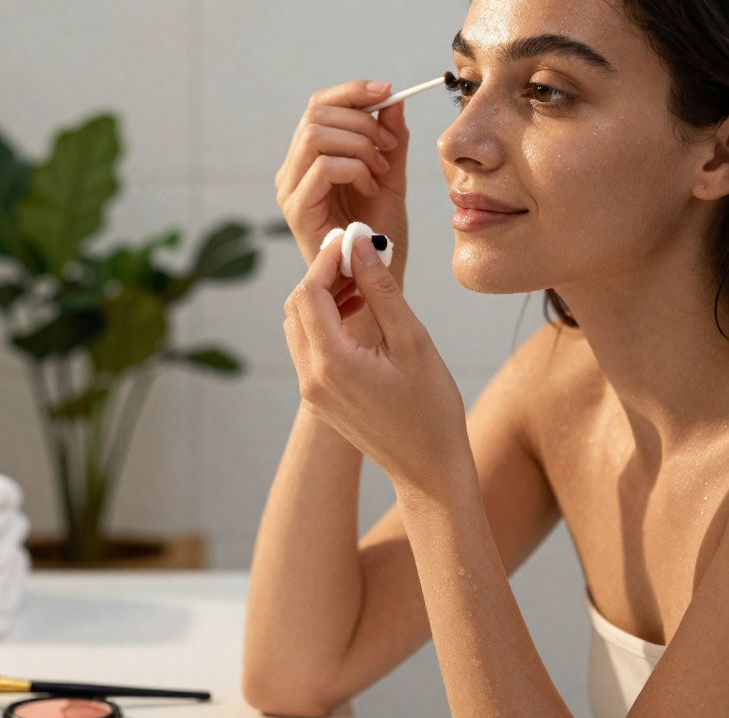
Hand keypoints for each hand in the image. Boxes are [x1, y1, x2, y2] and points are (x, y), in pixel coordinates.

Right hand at [274, 79, 410, 346]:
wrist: (376, 288)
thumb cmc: (381, 240)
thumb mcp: (392, 178)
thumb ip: (391, 141)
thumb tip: (392, 99)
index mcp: (310, 159)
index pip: (320, 105)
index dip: (353, 92)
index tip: (389, 91)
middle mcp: (293, 171)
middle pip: (317, 113)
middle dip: (363, 121)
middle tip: (390, 148)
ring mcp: (290, 190)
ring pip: (317, 133)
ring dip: (359, 144)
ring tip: (380, 171)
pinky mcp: (296, 210)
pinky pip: (323, 166)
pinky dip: (355, 168)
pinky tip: (371, 188)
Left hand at [282, 233, 467, 492]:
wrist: (429, 471)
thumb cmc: (432, 408)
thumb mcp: (412, 341)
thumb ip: (381, 290)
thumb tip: (361, 244)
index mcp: (332, 362)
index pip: (309, 292)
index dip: (327, 258)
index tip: (353, 236)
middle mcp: (310, 378)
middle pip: (296, 306)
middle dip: (323, 275)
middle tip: (359, 255)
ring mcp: (311, 391)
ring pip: (298, 326)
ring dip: (322, 298)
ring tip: (364, 284)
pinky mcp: (318, 399)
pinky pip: (307, 348)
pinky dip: (325, 323)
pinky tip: (359, 315)